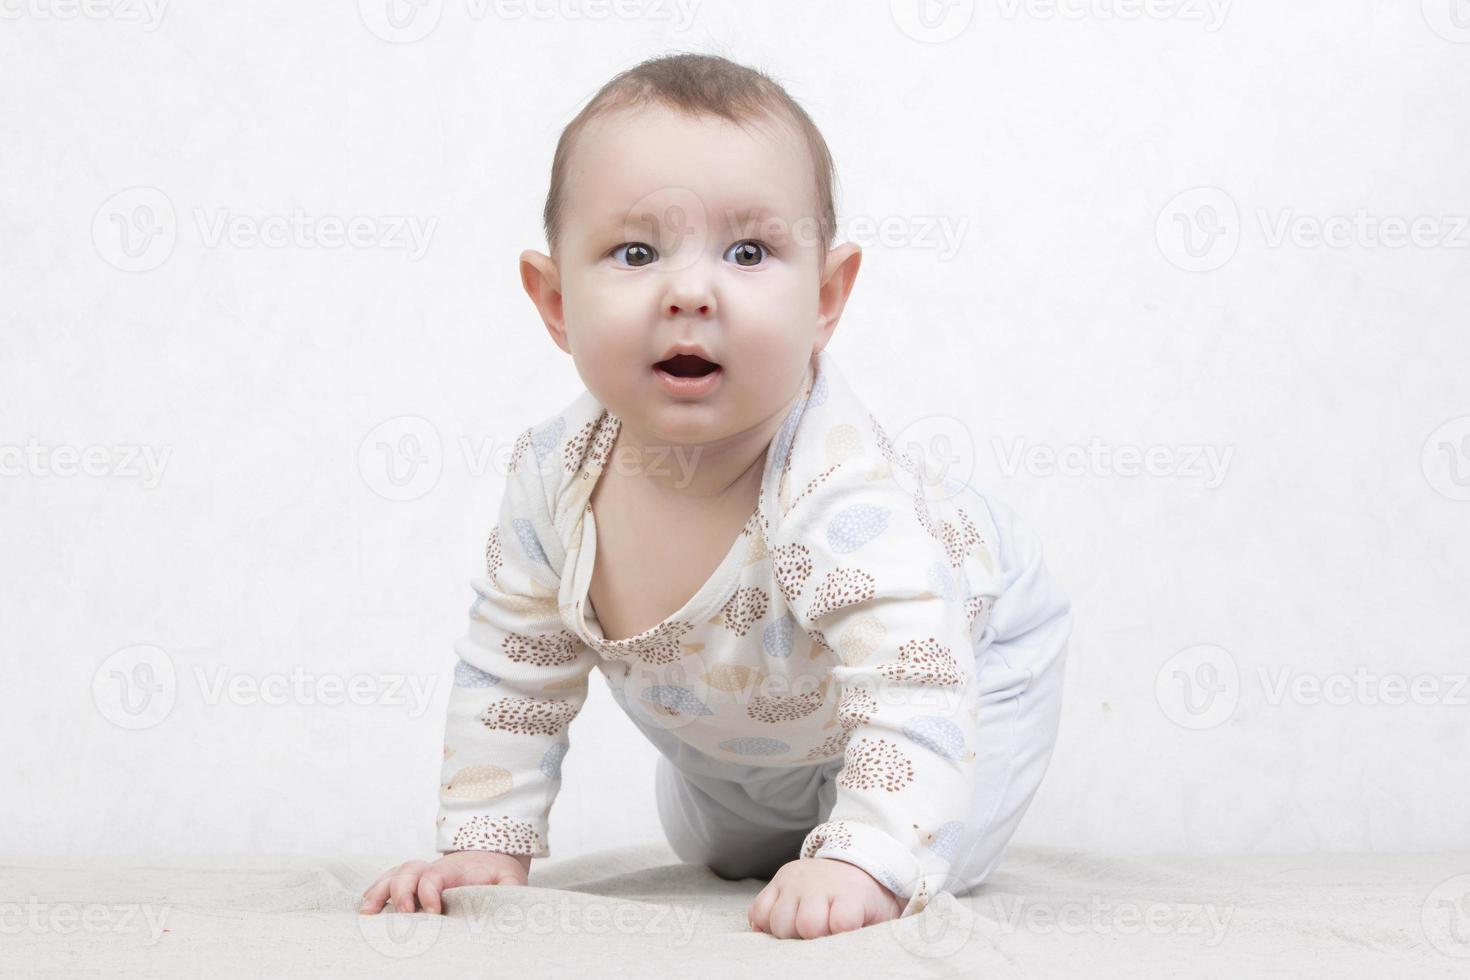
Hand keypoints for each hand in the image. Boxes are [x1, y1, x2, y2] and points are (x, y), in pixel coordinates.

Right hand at [359, 850, 531, 914]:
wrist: (493, 860)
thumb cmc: (500, 876)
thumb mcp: (511, 881)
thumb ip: (511, 892)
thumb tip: (512, 911)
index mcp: (456, 870)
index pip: (434, 875)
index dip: (430, 891)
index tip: (435, 911)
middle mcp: (433, 870)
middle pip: (408, 870)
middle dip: (402, 890)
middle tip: (407, 913)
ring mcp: (421, 876)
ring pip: (394, 875)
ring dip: (379, 891)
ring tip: (367, 913)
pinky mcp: (413, 886)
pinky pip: (387, 884)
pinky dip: (374, 894)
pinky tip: (365, 911)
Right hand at [747, 857, 901, 938]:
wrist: (852, 865)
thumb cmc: (865, 902)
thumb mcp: (881, 915)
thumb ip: (874, 934)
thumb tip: (862, 958)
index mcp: (850, 893)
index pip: (841, 921)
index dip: (841, 935)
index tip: (844, 934)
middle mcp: (819, 884)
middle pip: (806, 924)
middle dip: (812, 938)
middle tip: (821, 936)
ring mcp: (795, 882)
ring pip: (778, 921)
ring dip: (787, 933)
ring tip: (801, 931)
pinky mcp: (777, 881)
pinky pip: (758, 911)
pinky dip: (764, 924)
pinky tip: (782, 926)